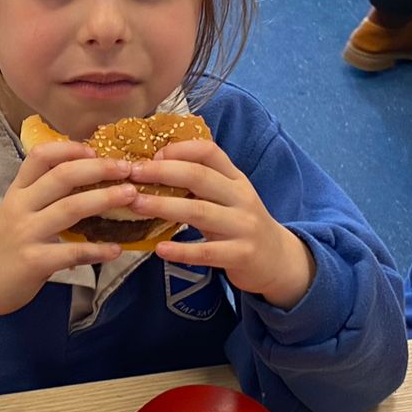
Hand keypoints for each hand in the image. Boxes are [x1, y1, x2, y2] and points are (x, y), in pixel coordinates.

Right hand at [0, 141, 138, 338]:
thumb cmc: (2, 247)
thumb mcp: (14, 212)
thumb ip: (40, 196)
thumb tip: (82, 178)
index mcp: (17, 192)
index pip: (40, 157)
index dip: (69, 149)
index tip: (95, 150)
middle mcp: (20, 207)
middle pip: (62, 177)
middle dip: (99, 169)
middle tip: (126, 168)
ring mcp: (27, 234)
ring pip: (71, 208)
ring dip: (106, 199)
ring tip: (132, 195)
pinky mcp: (35, 262)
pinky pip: (73, 252)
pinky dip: (98, 250)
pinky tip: (116, 249)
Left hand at [129, 140, 313, 308]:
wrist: (279, 261)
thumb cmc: (242, 224)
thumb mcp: (230, 198)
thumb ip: (203, 184)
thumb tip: (155, 168)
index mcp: (236, 179)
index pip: (209, 152)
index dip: (179, 150)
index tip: (151, 156)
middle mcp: (241, 197)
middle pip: (200, 177)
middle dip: (162, 172)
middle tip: (132, 174)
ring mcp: (243, 226)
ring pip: (200, 212)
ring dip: (164, 206)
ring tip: (136, 204)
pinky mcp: (241, 254)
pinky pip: (207, 252)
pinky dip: (182, 250)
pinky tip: (160, 249)